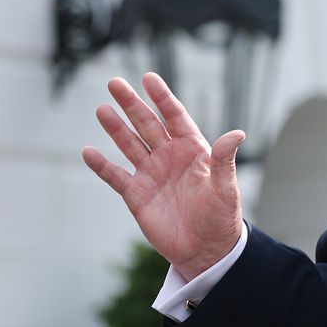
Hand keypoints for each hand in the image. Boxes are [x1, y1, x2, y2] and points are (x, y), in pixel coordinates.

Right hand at [82, 73, 244, 280]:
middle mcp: (169, 156)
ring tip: (102, 109)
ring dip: (115, 128)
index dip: (162, 97)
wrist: (206, 249)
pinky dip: (102, 165)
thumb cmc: (221, 215)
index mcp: (192, 149)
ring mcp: (151, 174)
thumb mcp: (225, 186)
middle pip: (147, 124)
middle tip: (114, 82)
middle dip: (132, 104)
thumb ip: (225, 159)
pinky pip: (116, 176)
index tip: (149, 77)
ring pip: (129, 144)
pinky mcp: (137, 195)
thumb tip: (238, 133)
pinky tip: (88, 152)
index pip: (174, 116)